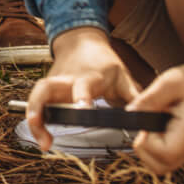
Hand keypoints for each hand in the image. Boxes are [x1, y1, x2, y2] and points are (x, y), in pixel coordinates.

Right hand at [25, 27, 140, 151]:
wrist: (81, 42)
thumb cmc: (103, 62)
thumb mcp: (123, 75)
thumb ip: (134, 96)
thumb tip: (148, 117)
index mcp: (88, 76)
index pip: (82, 86)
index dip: (81, 98)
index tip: (83, 111)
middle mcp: (66, 79)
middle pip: (46, 89)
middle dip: (41, 109)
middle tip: (46, 136)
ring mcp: (54, 82)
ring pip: (36, 96)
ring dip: (34, 118)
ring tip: (43, 142)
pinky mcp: (47, 88)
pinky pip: (36, 102)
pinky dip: (35, 119)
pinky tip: (42, 136)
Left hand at [129, 56, 183, 173]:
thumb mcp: (170, 82)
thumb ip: (150, 99)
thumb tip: (130, 112)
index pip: (165, 154)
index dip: (148, 142)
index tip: (146, 122)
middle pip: (161, 167)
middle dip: (145, 149)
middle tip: (147, 124)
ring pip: (163, 166)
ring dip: (149, 149)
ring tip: (153, 124)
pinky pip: (167, 158)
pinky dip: (156, 148)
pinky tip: (159, 127)